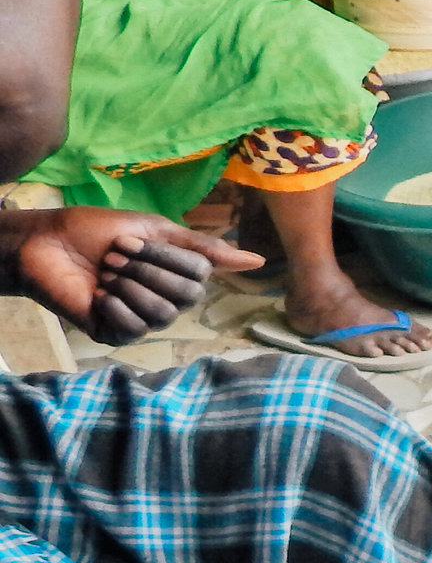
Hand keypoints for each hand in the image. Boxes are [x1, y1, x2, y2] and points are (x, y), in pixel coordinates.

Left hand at [0, 207, 261, 341]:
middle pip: (186, 297)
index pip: (200, 275)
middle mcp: (166, 300)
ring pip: (162, 314)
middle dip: (145, 270)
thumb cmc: (95, 231)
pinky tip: (97, 296)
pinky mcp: (116, 333)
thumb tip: (257, 260)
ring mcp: (142, 319)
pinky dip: (114, 306)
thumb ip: (203, 248)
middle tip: (113, 256)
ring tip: (104, 274)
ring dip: (128, 287)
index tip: (131, 238)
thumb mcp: (154, 229)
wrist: (44, 244)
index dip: (166, 257)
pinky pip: (134, 329)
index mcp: (177, 275)